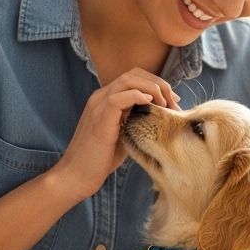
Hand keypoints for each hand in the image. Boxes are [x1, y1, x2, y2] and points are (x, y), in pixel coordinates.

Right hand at [50, 68, 182, 201]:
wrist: (76, 176)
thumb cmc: (99, 160)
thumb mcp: (123, 135)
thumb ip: (135, 122)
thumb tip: (158, 118)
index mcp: (106, 99)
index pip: (134, 77)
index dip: (156, 84)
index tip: (172, 102)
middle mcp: (101, 97)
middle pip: (134, 74)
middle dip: (159, 84)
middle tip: (173, 103)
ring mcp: (98, 105)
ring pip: (127, 80)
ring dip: (152, 89)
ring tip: (165, 105)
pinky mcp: (100, 119)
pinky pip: (119, 98)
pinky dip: (137, 96)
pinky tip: (150, 106)